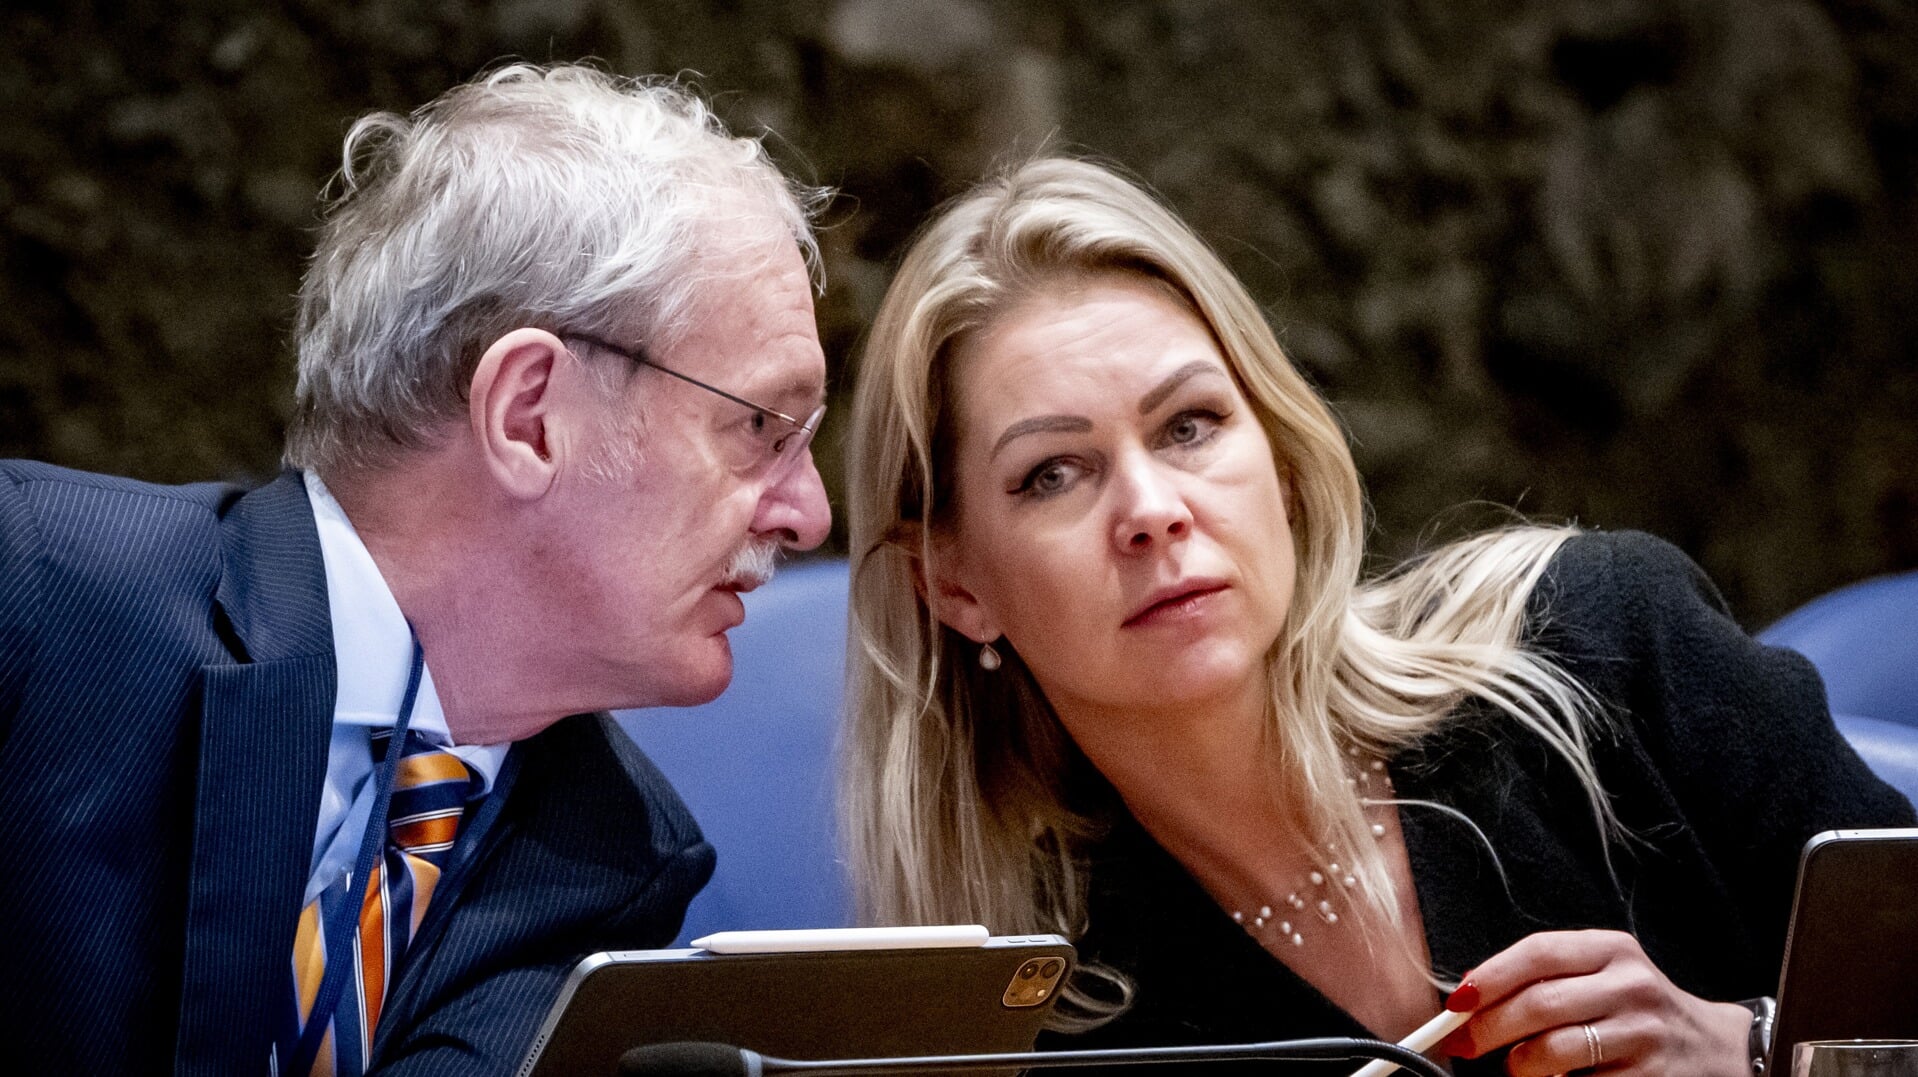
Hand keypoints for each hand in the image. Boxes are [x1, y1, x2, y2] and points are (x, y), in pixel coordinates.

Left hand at [1440, 929, 1751, 1075]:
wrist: (1715, 1048)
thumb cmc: (1637, 1008)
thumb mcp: (1602, 974)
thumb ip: (1545, 977)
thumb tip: (1470, 994)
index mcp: (1612, 950)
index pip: (1538, 953)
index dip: (1490, 977)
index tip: (1457, 1002)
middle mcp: (1630, 986)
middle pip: (1538, 1005)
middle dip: (1488, 1029)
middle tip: (1463, 1044)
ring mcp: (1642, 1034)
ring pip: (1553, 1052)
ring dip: (1517, 1067)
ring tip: (1515, 1069)